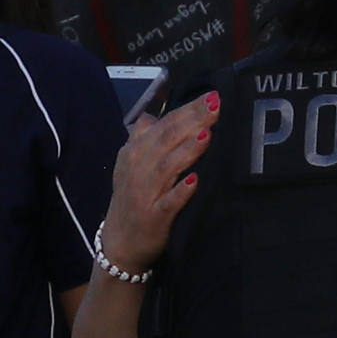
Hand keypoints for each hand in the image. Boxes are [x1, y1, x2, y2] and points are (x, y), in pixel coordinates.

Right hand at [99, 91, 219, 272]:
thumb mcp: (132, 164)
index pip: (165, 123)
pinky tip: (194, 181)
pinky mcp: (154, 216)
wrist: (120, 242)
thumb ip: (145, 138)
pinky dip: (180, 192)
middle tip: (216, 105)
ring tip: (207, 135)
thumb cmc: (134, 198)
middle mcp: (139, 167)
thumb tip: (152, 114)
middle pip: (168, 138)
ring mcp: (146, 192)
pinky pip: (168, 202)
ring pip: (168, 166)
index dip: (188, 109)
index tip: (212, 95)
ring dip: (187, 151)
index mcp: (136, 151)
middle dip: (192, 120)